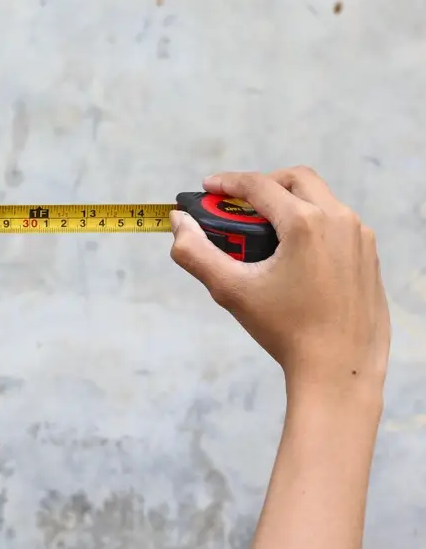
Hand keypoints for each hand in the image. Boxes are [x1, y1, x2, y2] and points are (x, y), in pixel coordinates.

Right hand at [168, 167, 389, 396]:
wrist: (341, 369)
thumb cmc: (284, 329)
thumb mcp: (230, 290)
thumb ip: (195, 251)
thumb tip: (179, 221)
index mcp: (305, 222)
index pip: (258, 185)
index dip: (227, 183)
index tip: (207, 188)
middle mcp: (339, 219)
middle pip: (297, 179)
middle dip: (264, 184)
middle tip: (239, 205)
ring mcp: (360, 237)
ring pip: (321, 199)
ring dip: (290, 203)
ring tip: (265, 233)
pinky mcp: (370, 256)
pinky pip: (338, 224)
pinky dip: (312, 223)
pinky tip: (295, 256)